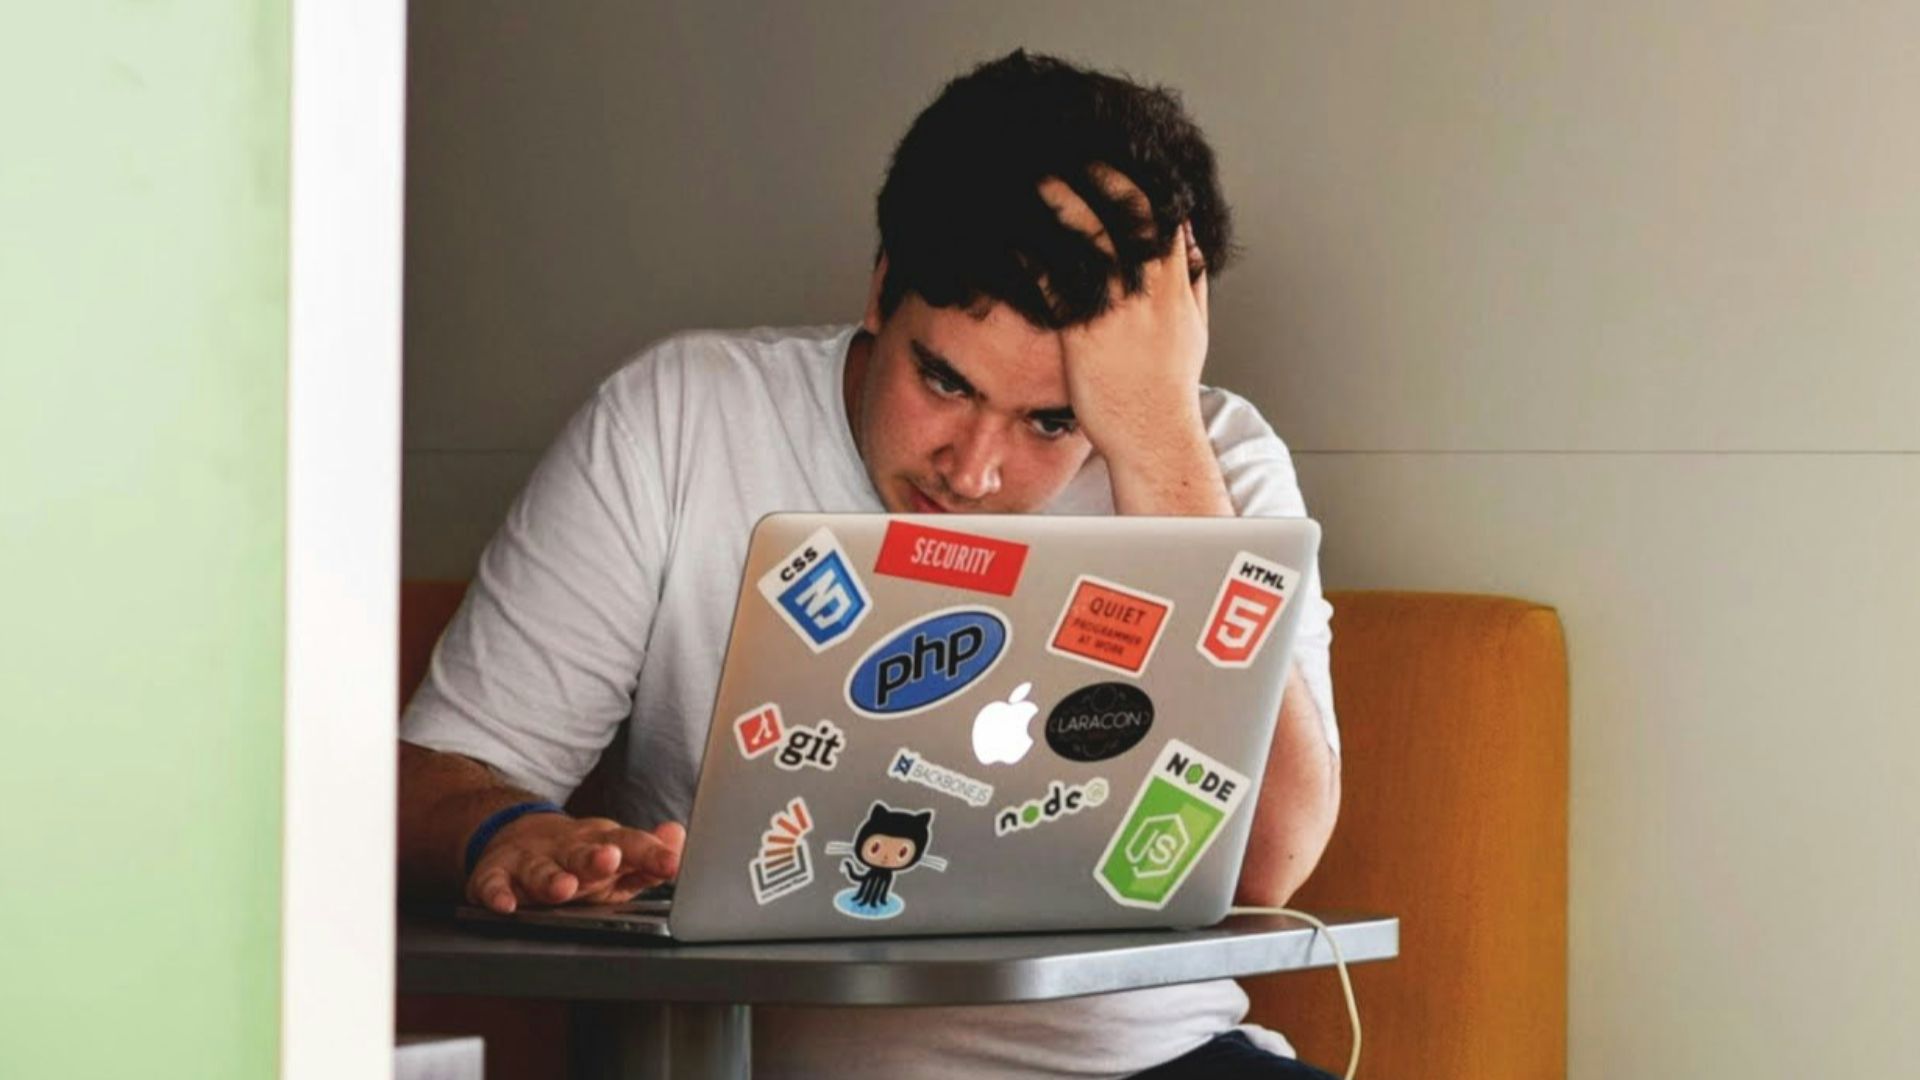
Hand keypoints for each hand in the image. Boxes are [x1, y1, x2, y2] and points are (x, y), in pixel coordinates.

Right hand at [465, 811, 686, 913]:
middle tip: (610, 860)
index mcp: (602, 843)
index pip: (630, 845)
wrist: (518, 837)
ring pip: (540, 869)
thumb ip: (649, 856)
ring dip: (550, 878)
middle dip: (596, 858)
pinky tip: (504, 905)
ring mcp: (530, 860)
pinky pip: (493, 884)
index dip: (651, 854)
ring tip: (563, 888)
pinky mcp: (496, 873)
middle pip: (583, 852)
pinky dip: (496, 893)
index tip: (671, 864)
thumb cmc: (580, 857)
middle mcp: (567, 848)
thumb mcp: (618, 856)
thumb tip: (679, 837)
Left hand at [1037, 164, 1209, 465]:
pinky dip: (1038, 254)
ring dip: (1063, 201)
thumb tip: (1193, 249)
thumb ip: (1192, 284)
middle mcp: (1150, 290)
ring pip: (1093, 237)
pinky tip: (1016, 234)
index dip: (1140, 179)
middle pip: (1130, 213)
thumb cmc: (1168, 390)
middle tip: (1072, 148)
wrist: (1155, 436)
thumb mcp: (1194, 330)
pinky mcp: (1086, 333)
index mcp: (1176, 285)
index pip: (1164, 214)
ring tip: (1037, 175)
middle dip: (1102, 175)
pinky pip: (1060, 281)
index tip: (1118, 155)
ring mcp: (1118, 310)